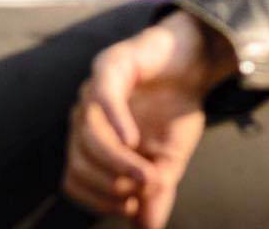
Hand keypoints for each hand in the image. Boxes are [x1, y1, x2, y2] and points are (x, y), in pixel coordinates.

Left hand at [63, 10, 236, 226]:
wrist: (193, 63)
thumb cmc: (175, 110)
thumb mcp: (171, 159)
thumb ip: (156, 191)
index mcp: (90, 142)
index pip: (75, 181)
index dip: (100, 200)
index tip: (134, 204)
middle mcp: (84, 117)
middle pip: (79, 163)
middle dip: (113, 184)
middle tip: (147, 188)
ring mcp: (93, 91)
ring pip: (89, 136)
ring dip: (120, 162)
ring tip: (151, 173)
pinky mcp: (109, 67)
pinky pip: (102, 98)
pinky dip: (115, 123)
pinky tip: (134, 140)